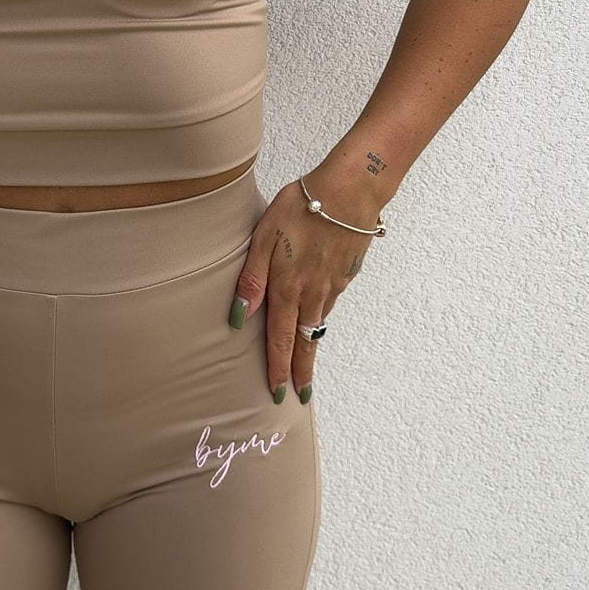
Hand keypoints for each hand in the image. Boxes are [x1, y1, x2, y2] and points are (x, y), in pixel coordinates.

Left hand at [231, 177, 375, 403]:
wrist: (350, 192)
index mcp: (287, 287)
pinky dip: (322, 321)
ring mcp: (333, 285)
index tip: (279, 393)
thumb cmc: (299, 208)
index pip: (281, 338)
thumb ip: (251, 279)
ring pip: (319, 325)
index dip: (279, 367)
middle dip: (301, 372)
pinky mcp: (346, 274)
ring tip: (305, 367)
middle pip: (305, 342)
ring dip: (311, 350)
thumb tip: (238, 317)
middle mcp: (312, 293)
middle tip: (300, 397)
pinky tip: (317, 321)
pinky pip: (330, 305)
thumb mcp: (263, 237)